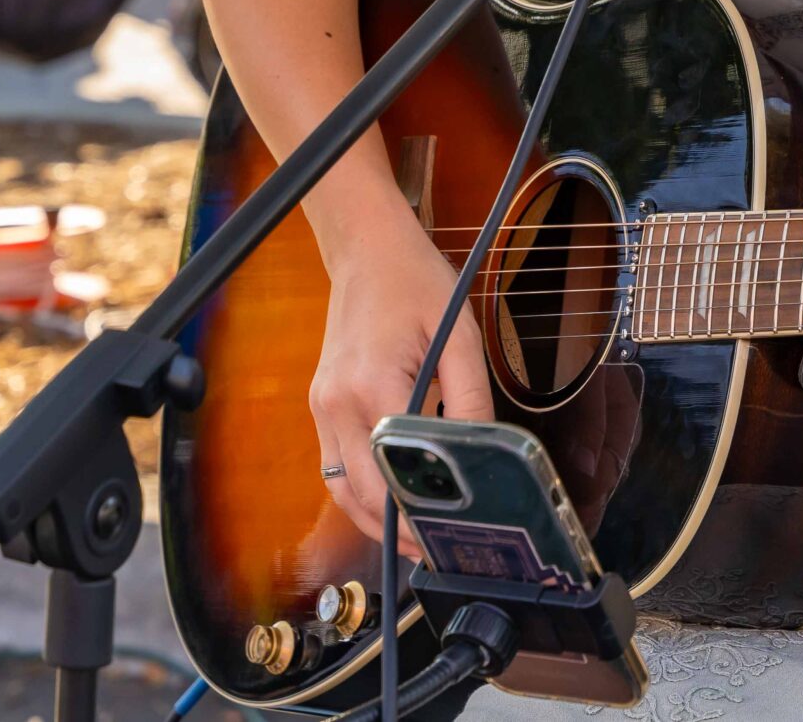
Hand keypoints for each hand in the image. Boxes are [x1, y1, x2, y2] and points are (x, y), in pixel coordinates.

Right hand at [307, 204, 493, 556]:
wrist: (367, 250)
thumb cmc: (416, 284)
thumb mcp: (459, 335)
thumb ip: (471, 399)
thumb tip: (482, 454)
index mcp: (372, 385)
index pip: (397, 471)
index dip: (422, 512)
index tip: (450, 536)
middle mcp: (337, 403)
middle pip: (362, 493)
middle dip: (398, 530)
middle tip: (438, 552)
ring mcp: (322, 406)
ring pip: (341, 488)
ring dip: (373, 520)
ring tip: (414, 541)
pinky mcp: (321, 404)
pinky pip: (335, 466)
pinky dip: (359, 493)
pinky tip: (389, 504)